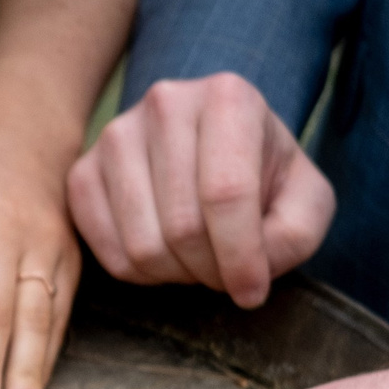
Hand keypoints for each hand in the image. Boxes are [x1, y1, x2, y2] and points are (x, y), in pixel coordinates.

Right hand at [67, 74, 335, 308]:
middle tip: (226, 272)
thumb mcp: (306, 198)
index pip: (226, 193)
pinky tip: (165, 255)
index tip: (252, 292)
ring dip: (177, 275)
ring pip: (142, 245)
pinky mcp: (83, 172)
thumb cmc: (264, 175)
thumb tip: (248, 275)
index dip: (241, 257)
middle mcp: (164, 104)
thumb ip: (295, 234)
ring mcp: (115, 136)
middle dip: (211, 270)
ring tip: (198, 260)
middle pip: (182, 226)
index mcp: (228, 97)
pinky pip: (106, 252)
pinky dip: (141, 274)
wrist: (213, 149)